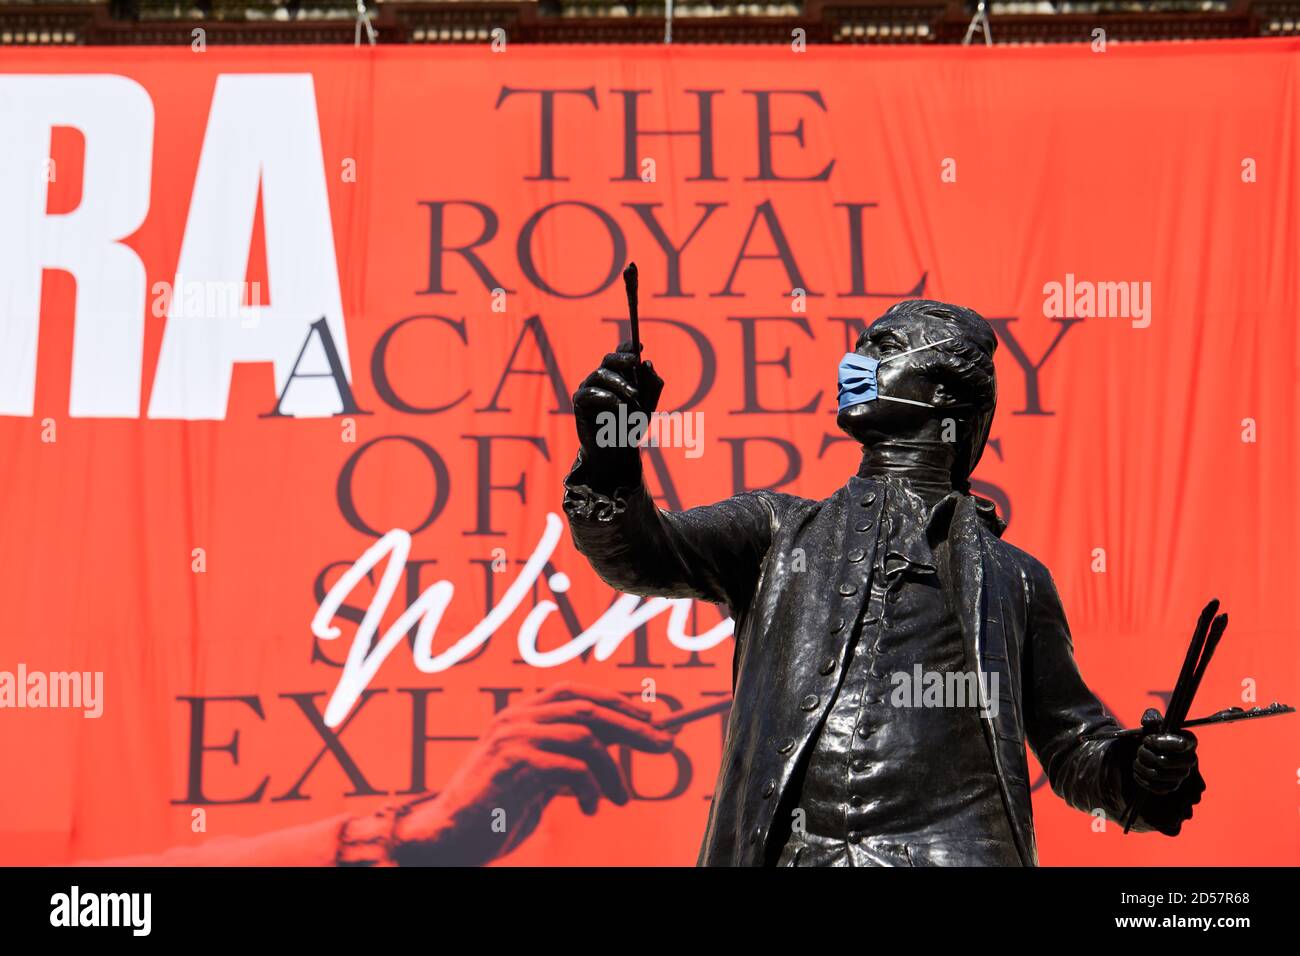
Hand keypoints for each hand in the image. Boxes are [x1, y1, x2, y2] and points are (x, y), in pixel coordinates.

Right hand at [392, 682, 675, 865]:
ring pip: (584, 738)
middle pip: (587, 709)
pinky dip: (591, 789)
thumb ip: (563, 756)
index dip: (615, 701)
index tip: (650, 718)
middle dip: (631, 726)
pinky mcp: (514, 764)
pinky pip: (571, 768)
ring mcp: (513, 738)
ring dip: (611, 771)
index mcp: (520, 715)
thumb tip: (612, 746)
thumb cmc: (496, 808)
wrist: (450, 835)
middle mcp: (516, 718)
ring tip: (618, 799)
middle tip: (664, 744)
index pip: (575, 693)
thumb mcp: (537, 775)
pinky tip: (590, 808)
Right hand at [572, 341, 663, 484]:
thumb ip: (652, 384)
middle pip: (608, 359)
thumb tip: (647, 363)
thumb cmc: (632, 426)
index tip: (639, 346)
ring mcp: (589, 389)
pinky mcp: (580, 403)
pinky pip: (589, 393)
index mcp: (618, 375)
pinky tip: (618, 405)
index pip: (620, 354)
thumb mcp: (649, 405)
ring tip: (633, 398)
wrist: (618, 451)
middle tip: (635, 363)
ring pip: (601, 374)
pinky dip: (606, 397)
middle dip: (622, 359)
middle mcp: (602, 379)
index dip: (627, 347)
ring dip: (620, 384)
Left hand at [1133, 707, 1198, 795]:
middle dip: (1145, 754)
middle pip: (1163, 762)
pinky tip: (1138, 770)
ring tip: (1138, 759)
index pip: (1180, 744)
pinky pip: (1155, 786)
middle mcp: (1190, 759)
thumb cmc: (1154, 736)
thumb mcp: (1153, 723)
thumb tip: (1148, 720)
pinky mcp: (1172, 786)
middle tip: (1140, 749)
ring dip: (1140, 765)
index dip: (1160, 743)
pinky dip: (1141, 777)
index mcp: (1189, 741)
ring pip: (1156, 774)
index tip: (1148, 740)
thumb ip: (1151, 717)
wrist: (1149, 752)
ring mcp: (1182, 775)